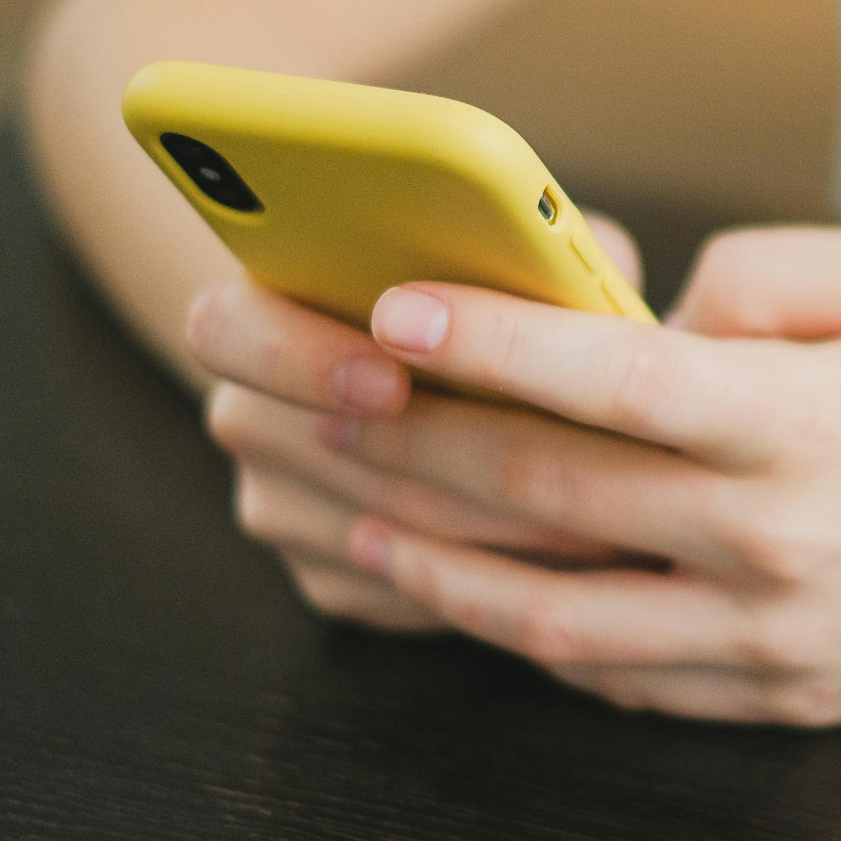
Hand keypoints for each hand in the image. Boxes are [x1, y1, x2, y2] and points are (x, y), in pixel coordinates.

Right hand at [188, 214, 643, 631]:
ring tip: (612, 514)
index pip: (227, 330)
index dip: (303, 357)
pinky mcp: (323, 581)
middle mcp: (249, 416)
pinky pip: (404, 592)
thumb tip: (573, 270)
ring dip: (501, 526)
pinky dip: (493, 576)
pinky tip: (574, 553)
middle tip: (569, 470)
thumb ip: (518, 249)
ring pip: (381, 535)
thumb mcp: (497, 251)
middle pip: (322, 453)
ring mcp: (277, 507)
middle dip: (457, 463)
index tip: (390, 380)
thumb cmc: (466, 292)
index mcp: (253, 315)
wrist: (414, 372)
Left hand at [323, 228, 840, 722]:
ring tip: (362, 530)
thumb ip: (754, 277)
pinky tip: (477, 596)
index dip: (492, 342)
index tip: (393, 309)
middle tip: (326, 408)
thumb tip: (629, 316)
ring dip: (446, 575)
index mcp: (802, 419)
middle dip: (421, 447)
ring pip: (565, 619)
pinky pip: (625, 680)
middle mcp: (775, 536)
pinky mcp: (779, 697)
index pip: (615, 378)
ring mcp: (772, 635)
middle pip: (556, 494)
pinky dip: (536, 638)